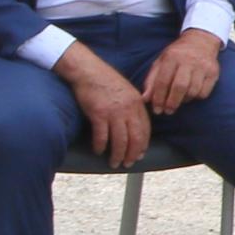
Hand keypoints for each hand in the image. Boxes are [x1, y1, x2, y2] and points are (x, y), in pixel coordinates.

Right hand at [60, 46, 151, 168]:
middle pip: (135, 138)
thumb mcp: (127, 92)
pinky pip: (101, 136)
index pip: (145, 129)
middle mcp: (128, 109)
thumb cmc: (106, 81)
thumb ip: (133, 107)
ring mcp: (113, 112)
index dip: (143, 144)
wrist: (89, 71)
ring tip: (114, 162)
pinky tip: (99, 151)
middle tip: (128, 164)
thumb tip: (134, 124)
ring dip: (117, 154)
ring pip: (119, 140)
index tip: (140, 154)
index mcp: (137, 104)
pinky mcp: (98, 114)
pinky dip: (101, 146)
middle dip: (132, 154)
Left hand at [140, 29, 222, 113]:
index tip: (156, 109)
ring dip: (184, 100)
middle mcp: (188, 60)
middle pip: (179, 87)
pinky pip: (204, 92)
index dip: (158, 98)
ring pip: (193, 91)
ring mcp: (203, 66)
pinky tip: (191, 95)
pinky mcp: (214, 72)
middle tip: (167, 111)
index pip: (163, 81)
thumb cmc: (176, 55)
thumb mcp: (160, 62)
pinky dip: (196, 97)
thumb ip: (151, 80)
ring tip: (179, 101)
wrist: (200, 40)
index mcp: (171, 57)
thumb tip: (145, 99)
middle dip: (172, 102)